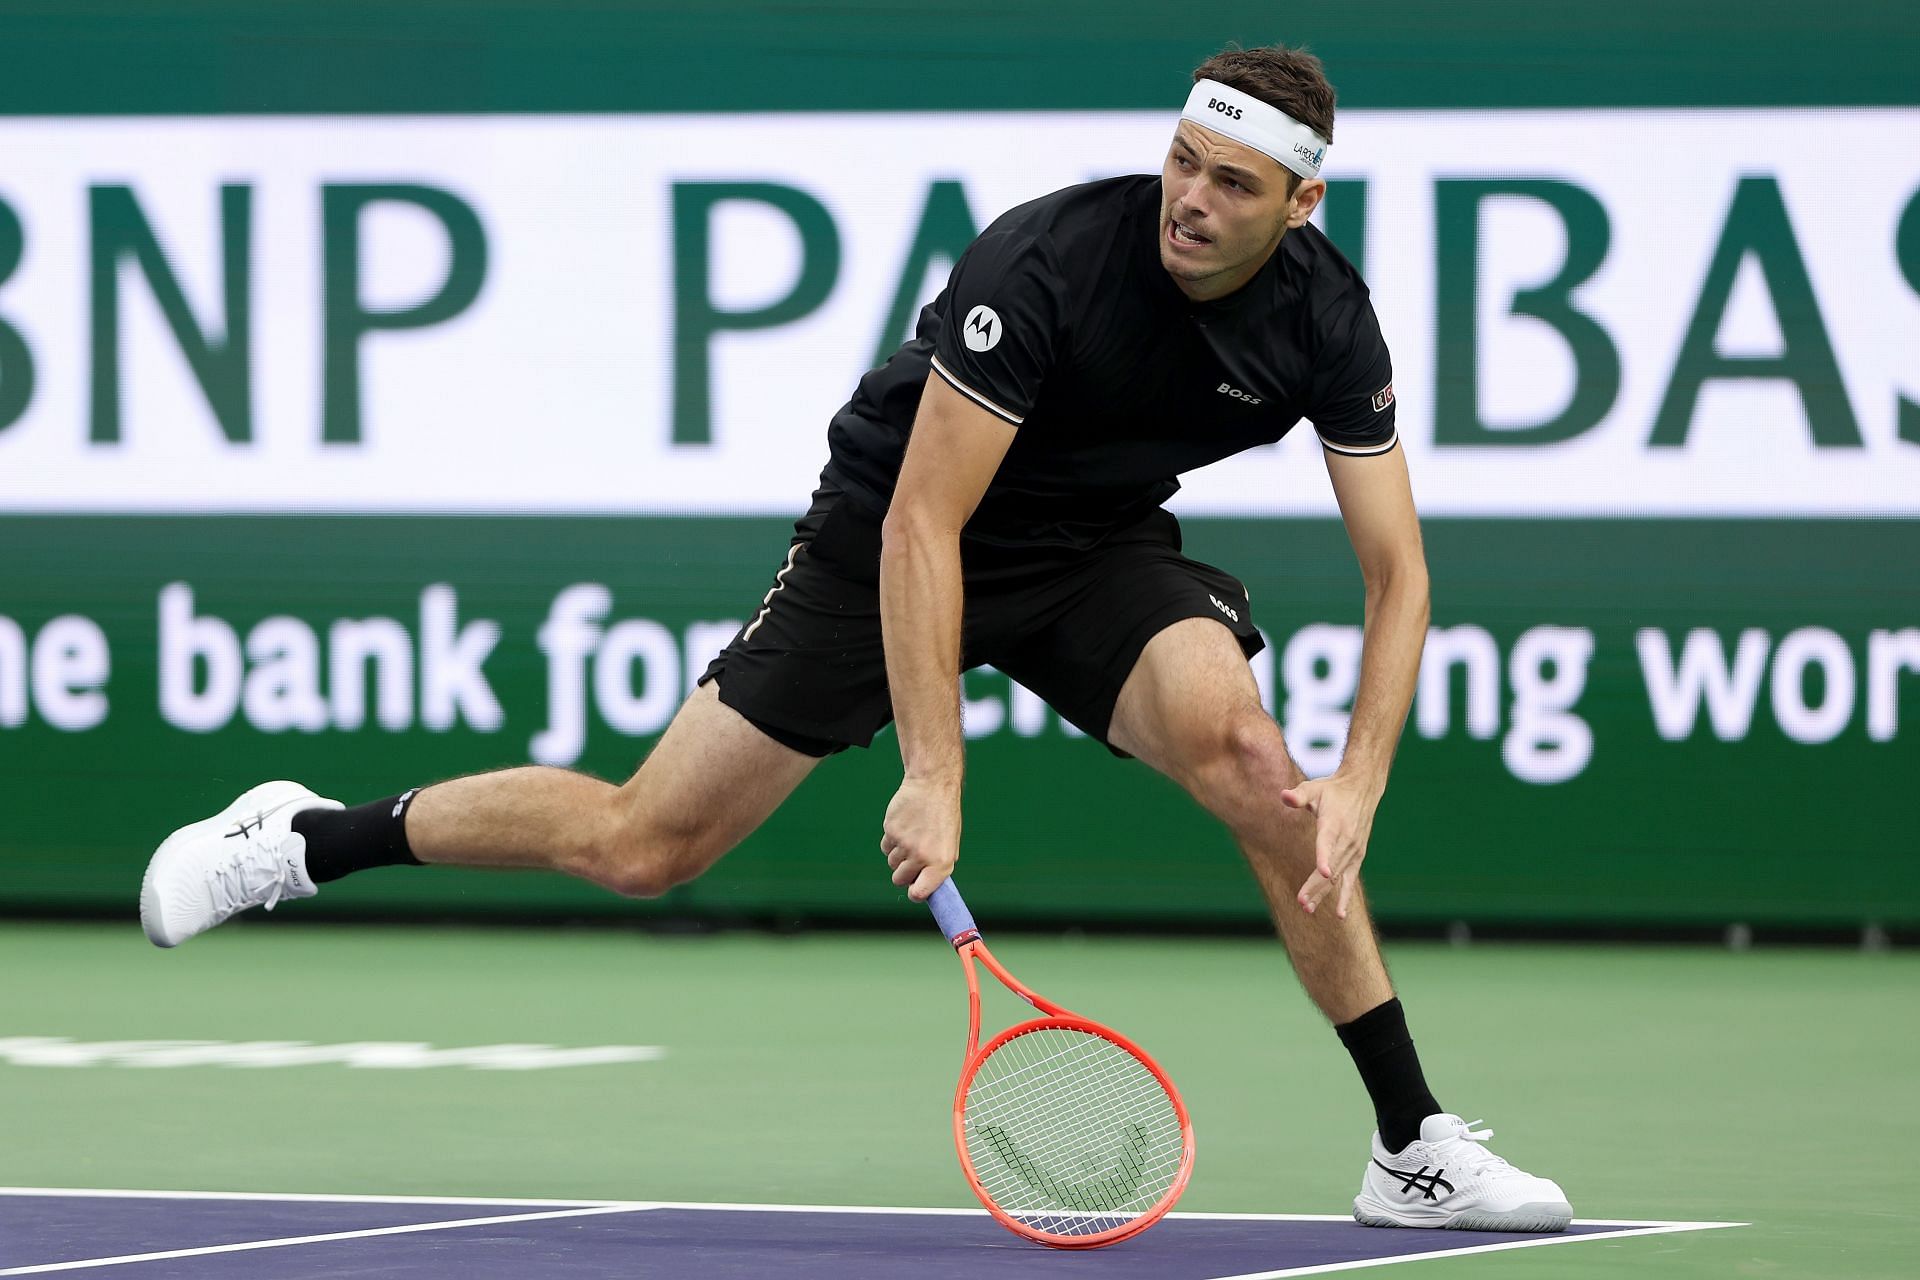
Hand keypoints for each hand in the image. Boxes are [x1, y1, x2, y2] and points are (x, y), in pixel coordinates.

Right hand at [881, 775, 961, 901]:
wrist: (932, 786)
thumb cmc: (944, 816)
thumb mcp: (950, 844)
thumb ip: (937, 866)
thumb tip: (923, 886)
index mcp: (941, 863)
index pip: (920, 893)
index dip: (914, 893)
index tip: (914, 889)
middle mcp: (922, 856)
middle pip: (900, 879)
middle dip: (904, 872)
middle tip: (912, 858)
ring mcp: (904, 844)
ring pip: (891, 863)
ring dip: (898, 855)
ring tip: (911, 836)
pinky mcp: (890, 831)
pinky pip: (885, 847)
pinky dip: (891, 841)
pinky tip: (904, 827)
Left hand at [1279, 773, 1382, 919]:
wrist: (1362, 789)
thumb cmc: (1332, 790)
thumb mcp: (1314, 788)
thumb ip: (1299, 795)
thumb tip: (1284, 796)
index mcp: (1334, 823)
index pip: (1328, 842)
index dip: (1325, 856)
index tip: (1323, 871)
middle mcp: (1346, 840)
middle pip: (1330, 866)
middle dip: (1315, 885)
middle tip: (1301, 902)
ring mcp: (1353, 851)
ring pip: (1337, 877)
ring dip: (1323, 894)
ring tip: (1307, 908)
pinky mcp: (1357, 857)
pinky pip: (1349, 880)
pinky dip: (1344, 897)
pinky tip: (1339, 915)